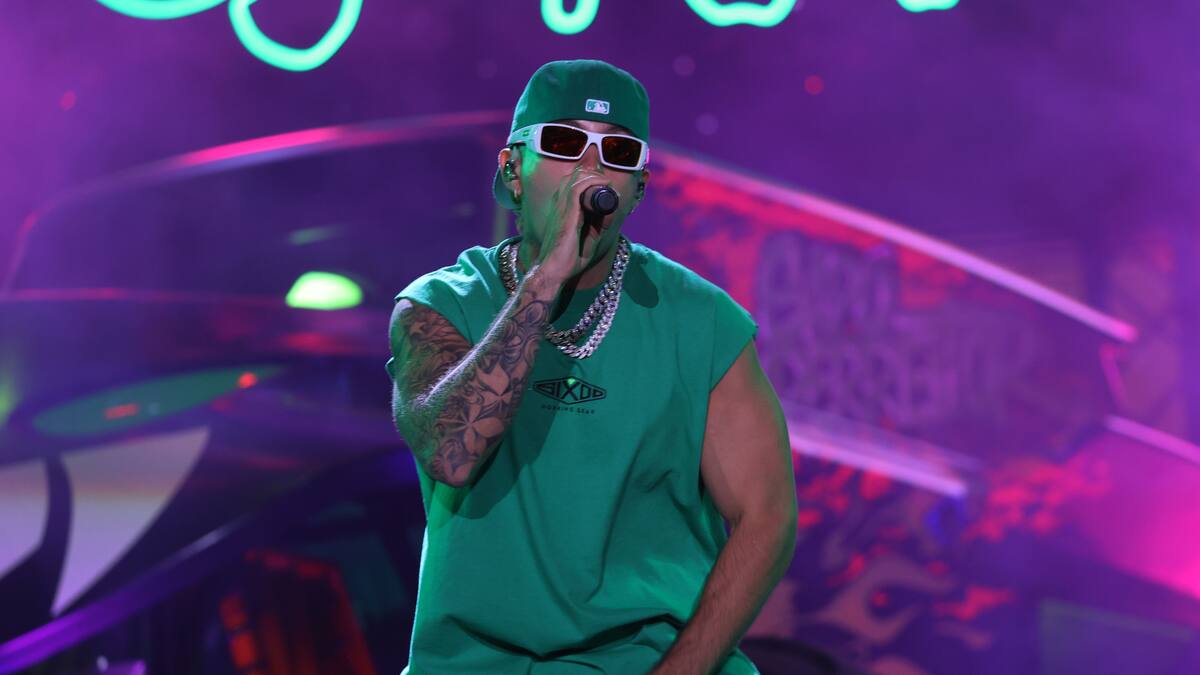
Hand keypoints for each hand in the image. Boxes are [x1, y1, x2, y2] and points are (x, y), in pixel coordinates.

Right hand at [530, 164, 611, 286]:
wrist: (553, 271)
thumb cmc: (567, 260)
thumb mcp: (588, 241)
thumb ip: (597, 226)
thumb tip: (609, 212)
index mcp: (562, 210)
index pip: (572, 183)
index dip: (588, 178)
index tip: (604, 185)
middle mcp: (560, 205)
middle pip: (574, 176)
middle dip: (593, 174)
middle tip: (607, 184)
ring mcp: (561, 208)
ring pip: (576, 178)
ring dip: (595, 176)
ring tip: (607, 183)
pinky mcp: (567, 214)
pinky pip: (578, 188)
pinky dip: (593, 182)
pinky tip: (605, 184)